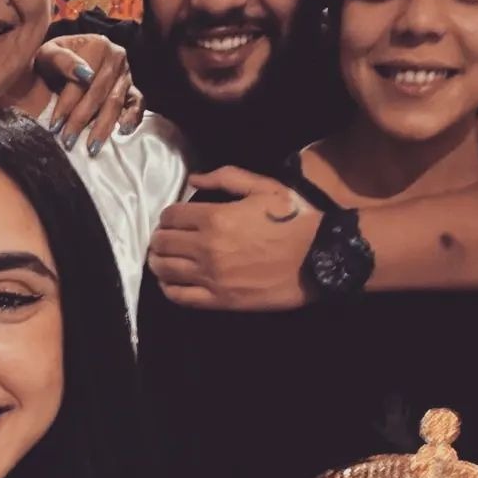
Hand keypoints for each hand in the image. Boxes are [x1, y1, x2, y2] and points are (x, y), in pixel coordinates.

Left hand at [33, 33, 142, 155]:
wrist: (63, 60)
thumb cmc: (53, 60)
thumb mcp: (48, 54)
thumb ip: (62, 60)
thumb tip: (84, 76)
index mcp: (98, 44)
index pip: (83, 80)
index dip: (67, 104)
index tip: (55, 126)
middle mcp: (117, 57)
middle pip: (99, 94)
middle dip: (81, 120)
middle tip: (68, 141)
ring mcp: (126, 74)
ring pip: (115, 103)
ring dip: (102, 126)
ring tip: (90, 147)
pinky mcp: (132, 89)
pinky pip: (138, 104)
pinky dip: (133, 118)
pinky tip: (123, 131)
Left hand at [148, 167, 319, 310]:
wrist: (320, 256)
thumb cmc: (294, 218)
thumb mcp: (263, 186)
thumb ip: (225, 178)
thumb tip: (193, 179)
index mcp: (215, 217)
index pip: (171, 216)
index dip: (168, 216)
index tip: (172, 219)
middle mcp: (207, 248)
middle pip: (163, 243)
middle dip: (159, 238)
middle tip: (163, 239)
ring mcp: (211, 276)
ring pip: (165, 270)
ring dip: (158, 262)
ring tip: (162, 259)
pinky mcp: (220, 300)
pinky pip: (180, 297)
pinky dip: (168, 288)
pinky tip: (170, 282)